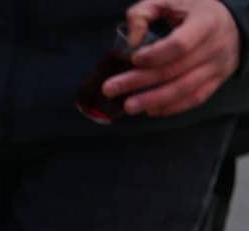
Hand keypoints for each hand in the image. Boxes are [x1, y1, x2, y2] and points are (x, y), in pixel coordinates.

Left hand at [105, 0, 242, 116]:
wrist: (231, 23)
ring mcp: (217, 67)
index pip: (179, 44)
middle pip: (175, 70)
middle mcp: (215, 46)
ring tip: (128, 106)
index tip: (133, 58)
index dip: (154, 55)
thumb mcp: (170, 1)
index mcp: (205, 22)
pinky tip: (150, 109)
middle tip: (110, 89)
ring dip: (153, 100)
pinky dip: (171, 107)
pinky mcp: (217, 81)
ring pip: (184, 89)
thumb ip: (144, 14)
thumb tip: (130, 41)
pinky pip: (194, 99)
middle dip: (139, 82)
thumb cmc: (193, 11)